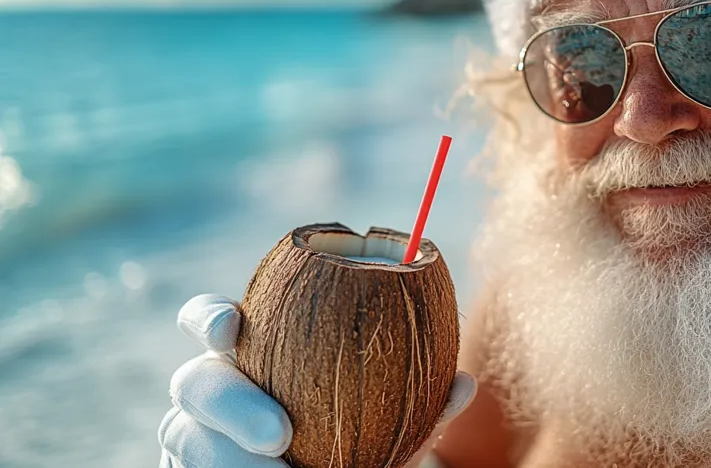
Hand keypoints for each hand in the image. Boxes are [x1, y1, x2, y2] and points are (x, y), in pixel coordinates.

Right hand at [158, 294, 475, 467]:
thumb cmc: (357, 434)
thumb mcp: (387, 416)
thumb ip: (417, 395)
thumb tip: (465, 383)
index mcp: (250, 350)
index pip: (212, 321)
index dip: (211, 318)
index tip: (234, 328)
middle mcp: (211, 388)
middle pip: (195, 382)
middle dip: (231, 405)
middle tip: (283, 435)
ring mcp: (192, 435)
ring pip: (185, 440)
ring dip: (229, 461)